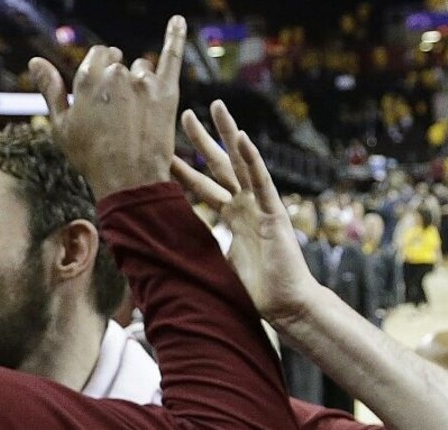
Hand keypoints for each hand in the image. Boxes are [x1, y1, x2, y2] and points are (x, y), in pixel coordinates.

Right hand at [29, 16, 185, 199]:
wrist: (128, 180)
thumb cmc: (91, 157)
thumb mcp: (62, 126)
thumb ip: (50, 89)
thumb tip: (34, 61)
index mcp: (88, 79)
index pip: (97, 56)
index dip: (98, 72)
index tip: (101, 92)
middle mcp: (116, 74)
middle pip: (118, 60)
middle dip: (117, 76)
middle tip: (118, 110)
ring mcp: (143, 81)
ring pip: (142, 68)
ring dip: (139, 82)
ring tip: (136, 115)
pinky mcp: (166, 92)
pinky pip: (171, 56)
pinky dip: (175, 36)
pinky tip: (178, 20)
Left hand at [171, 101, 320, 325]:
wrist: (284, 305)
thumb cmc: (256, 290)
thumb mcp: (218, 263)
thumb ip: (201, 248)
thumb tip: (165, 252)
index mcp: (232, 216)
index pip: (202, 186)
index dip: (183, 169)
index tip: (163, 150)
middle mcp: (246, 204)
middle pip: (219, 164)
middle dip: (202, 139)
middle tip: (185, 113)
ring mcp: (261, 205)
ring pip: (241, 161)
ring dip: (228, 133)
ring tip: (216, 106)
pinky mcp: (274, 212)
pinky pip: (261, 181)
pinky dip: (252, 159)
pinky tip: (241, 137)